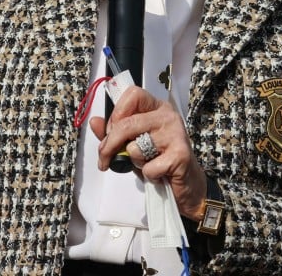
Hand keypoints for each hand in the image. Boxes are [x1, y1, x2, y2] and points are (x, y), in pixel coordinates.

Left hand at [89, 86, 207, 220]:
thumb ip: (113, 133)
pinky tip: (159, 174)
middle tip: (105, 159)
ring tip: (147, 163)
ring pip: (135, 147)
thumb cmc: (159, 161)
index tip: (109, 133)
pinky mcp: (180, 155)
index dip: (116, 114)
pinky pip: (148, 167)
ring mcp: (175, 134)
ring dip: (134, 162)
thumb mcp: (132, 144)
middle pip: (127, 124)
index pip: (132, 95)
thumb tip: (94, 122)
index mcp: (156, 107)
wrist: (187, 185)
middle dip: (109, 145)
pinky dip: (148, 175)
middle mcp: (167, 116)